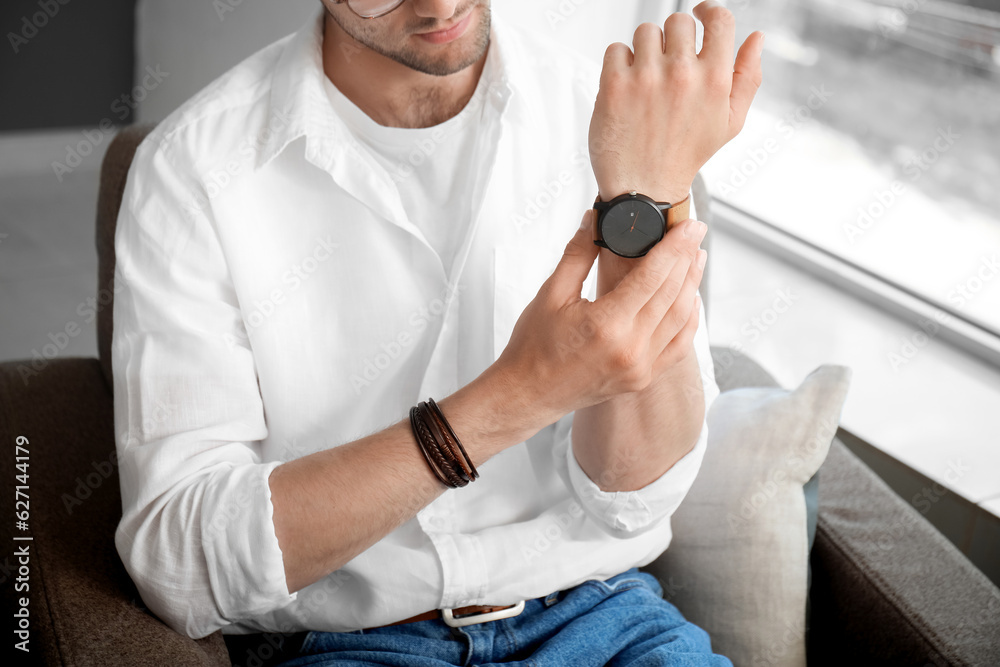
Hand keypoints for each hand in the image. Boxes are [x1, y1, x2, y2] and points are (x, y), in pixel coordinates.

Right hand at [493, 210, 707, 421]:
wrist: (528, 393)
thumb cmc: (534, 346)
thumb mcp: (550, 294)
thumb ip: (577, 255)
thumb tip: (594, 220)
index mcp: (605, 325)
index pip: (652, 276)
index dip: (674, 247)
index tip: (690, 225)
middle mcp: (629, 349)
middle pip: (672, 294)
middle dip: (687, 258)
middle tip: (695, 232)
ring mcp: (640, 368)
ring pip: (680, 318)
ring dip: (691, 285)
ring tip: (696, 258)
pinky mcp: (642, 378)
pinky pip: (678, 346)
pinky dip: (689, 320)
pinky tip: (690, 299)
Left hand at [588, 0, 764, 203]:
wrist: (644, 188)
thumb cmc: (685, 154)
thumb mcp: (730, 123)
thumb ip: (748, 77)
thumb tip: (757, 37)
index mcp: (714, 80)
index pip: (720, 19)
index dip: (709, 11)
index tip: (699, 13)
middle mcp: (681, 74)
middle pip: (678, 21)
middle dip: (673, 39)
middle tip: (667, 65)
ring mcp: (645, 78)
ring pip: (645, 32)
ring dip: (644, 51)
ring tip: (646, 81)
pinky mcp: (614, 85)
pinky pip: (615, 49)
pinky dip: (619, 64)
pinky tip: (627, 89)